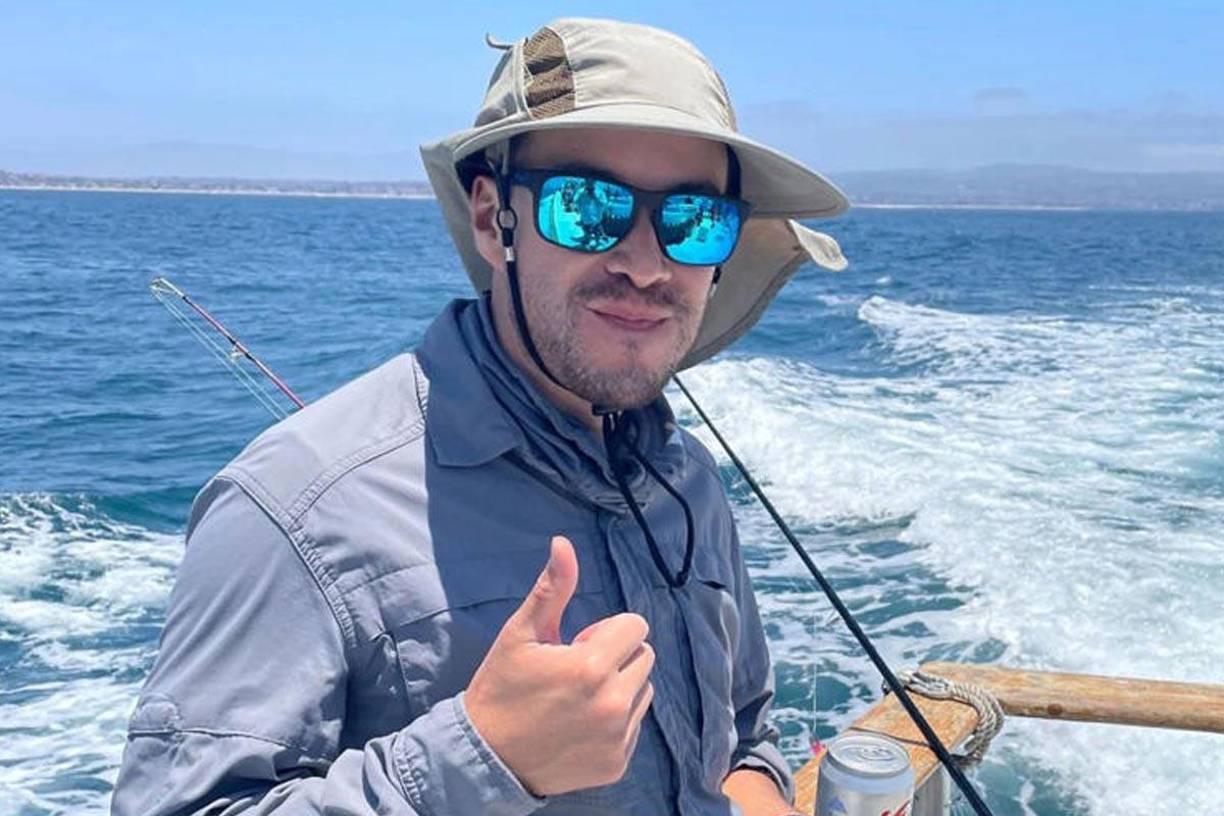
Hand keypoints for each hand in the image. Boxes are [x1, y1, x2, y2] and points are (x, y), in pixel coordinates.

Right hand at [465, 535, 654, 796]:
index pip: (635, 625)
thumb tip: (563, 542)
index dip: (605, 630)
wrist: (484, 757)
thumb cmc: (501, 687)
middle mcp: (611, 704)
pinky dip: (615, 721)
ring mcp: (617, 737)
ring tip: (578, 698)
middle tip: (575, 672)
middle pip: (645, 655)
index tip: (576, 645)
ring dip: (620, 687)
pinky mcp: (617, 764)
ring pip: (644, 690)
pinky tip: (579, 725)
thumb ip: (551, 589)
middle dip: (616, 656)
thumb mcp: (520, 634)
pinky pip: (635, 725)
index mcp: (591, 667)